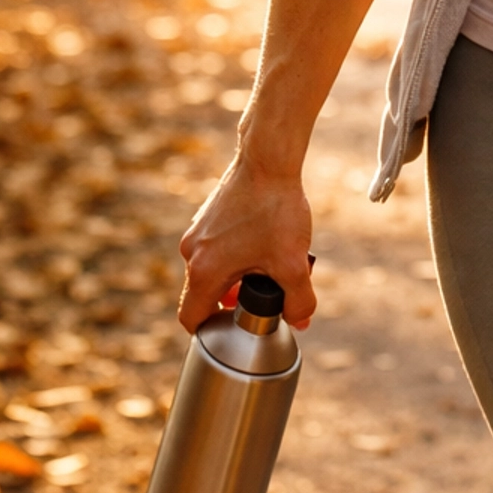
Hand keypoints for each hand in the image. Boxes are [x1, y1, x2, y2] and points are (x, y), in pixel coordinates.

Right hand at [178, 156, 315, 333]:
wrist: (268, 158)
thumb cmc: (275, 209)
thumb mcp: (293, 264)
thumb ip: (298, 301)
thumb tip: (300, 320)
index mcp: (202, 271)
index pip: (192, 320)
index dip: (213, 334)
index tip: (239, 331)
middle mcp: (192, 252)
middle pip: (207, 295)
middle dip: (236, 302)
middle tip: (268, 296)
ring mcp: (198, 232)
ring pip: (216, 270)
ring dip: (241, 276)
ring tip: (273, 266)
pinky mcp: (209, 216)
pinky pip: (220, 249)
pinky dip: (241, 254)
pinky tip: (269, 243)